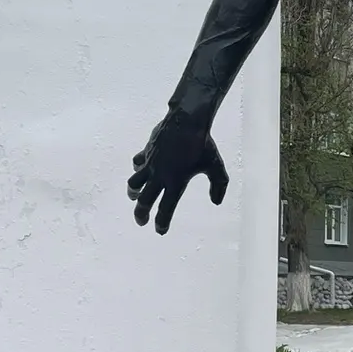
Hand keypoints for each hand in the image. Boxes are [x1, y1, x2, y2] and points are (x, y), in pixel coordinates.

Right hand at [129, 110, 229, 232]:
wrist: (187, 120)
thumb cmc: (203, 144)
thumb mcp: (216, 166)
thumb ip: (218, 186)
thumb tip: (216, 202)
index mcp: (176, 182)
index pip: (166, 208)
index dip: (162, 222)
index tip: (160, 230)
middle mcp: (160, 175)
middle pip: (144, 201)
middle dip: (141, 214)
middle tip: (141, 221)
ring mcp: (151, 163)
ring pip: (134, 183)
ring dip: (133, 192)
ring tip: (135, 196)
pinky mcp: (147, 150)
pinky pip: (137, 162)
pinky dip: (138, 168)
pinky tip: (141, 168)